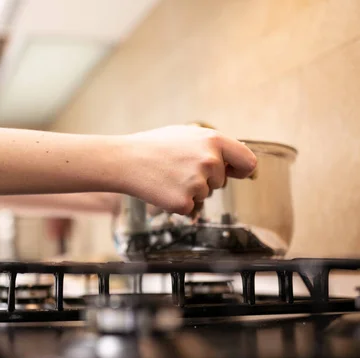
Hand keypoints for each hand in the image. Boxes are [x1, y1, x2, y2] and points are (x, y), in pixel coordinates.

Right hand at [120, 125, 256, 214]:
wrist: (125, 160)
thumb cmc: (154, 146)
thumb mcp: (187, 134)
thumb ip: (214, 145)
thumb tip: (239, 160)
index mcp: (214, 140)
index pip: (248, 161)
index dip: (241, 170)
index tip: (234, 174)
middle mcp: (210, 161)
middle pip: (221, 182)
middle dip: (205, 180)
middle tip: (178, 169)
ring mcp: (198, 183)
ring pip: (205, 195)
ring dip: (190, 191)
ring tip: (168, 176)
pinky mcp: (184, 202)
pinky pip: (190, 208)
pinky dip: (178, 202)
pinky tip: (163, 189)